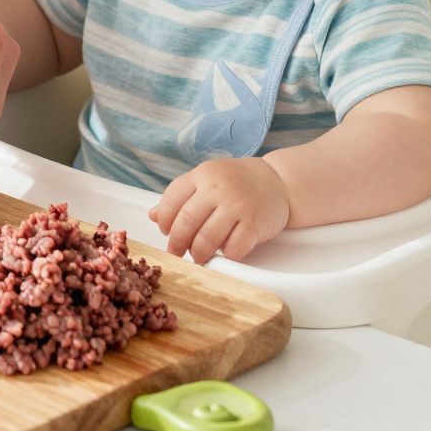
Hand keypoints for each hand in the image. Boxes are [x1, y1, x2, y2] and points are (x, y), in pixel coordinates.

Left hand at [151, 157, 290, 264]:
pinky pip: (232, 249)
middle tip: (177, 252)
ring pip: (206, 240)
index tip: (166, 232)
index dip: (164, 221)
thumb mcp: (207, 180)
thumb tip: (152, 215)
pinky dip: (225, 255)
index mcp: (202, 175)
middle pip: (185, 223)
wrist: (278, 182)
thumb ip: (181, 196)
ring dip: (198, 253)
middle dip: (177, 244)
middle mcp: (217, 189)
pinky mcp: (254, 224)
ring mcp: (237, 206)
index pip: (171, 200)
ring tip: (199, 255)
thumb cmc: (238, 182)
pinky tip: (224, 251)